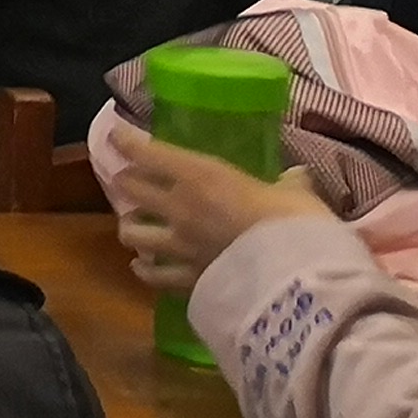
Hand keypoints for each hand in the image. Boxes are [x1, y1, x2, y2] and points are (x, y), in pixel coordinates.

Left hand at [110, 132, 332, 295]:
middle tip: (130, 182)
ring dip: (130, 226)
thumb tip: (298, 176)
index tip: (118, 136)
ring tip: (135, 226)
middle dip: (127, 182)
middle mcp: (180, 208)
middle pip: (131, 189)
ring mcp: (179, 247)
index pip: (148, 153)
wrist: (296, 281)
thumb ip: (290, 185)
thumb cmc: (297, 224)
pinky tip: (142, 268)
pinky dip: (146, 271)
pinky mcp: (187, 282)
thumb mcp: (296, 195)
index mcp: (201, 177)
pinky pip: (154, 276)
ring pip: (131, 233)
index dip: (127, 142)